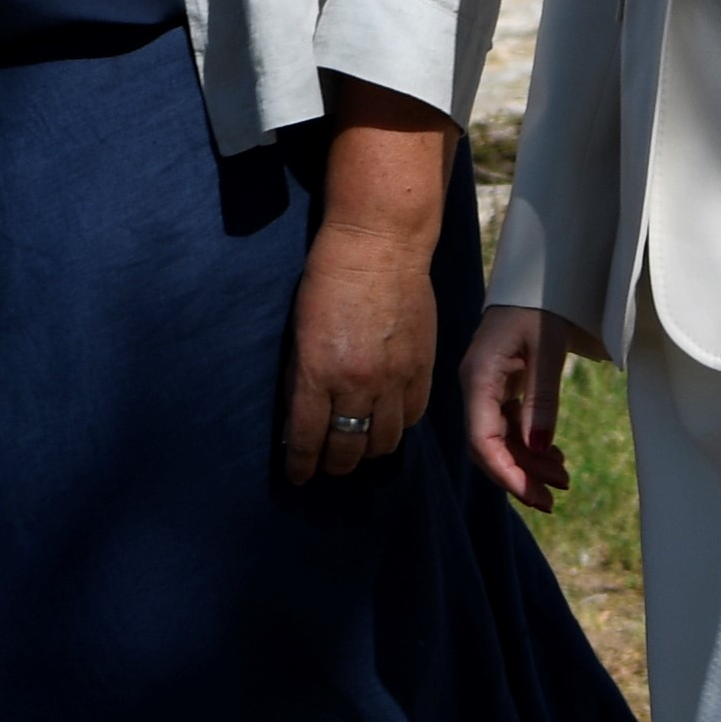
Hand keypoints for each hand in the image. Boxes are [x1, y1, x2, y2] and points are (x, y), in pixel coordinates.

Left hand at [278, 200, 440, 486]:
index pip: (308, 439)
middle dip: (334, 465)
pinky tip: (388, 423)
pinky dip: (398, 426)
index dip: (302, 465)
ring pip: (384, 440)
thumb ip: (302, 377)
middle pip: (348, 448)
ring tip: (358, 449)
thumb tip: (303, 415)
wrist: (380, 246)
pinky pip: (412, 416)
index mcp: (317, 373)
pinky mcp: (422, 368)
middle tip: (327, 466)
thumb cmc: (329, 279)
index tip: (298, 475)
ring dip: (368, 451)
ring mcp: (394, 378)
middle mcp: (357, 384)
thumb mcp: (300, 332)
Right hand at [458, 306, 587, 509]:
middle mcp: (475, 386)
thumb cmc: (544, 300)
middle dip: (520, 476)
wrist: (539, 271)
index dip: (506, 474)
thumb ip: (542, 397)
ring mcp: (486, 386)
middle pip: (488, 446)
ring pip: (500, 438)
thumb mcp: (547, 346)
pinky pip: (508, 424)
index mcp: (478, 377)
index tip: (536, 497)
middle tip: (555, 498)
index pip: (481, 440)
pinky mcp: (499, 383)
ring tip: (564, 479)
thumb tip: (537, 449)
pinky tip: (553, 455)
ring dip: (528, 462)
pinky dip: (530, 443)